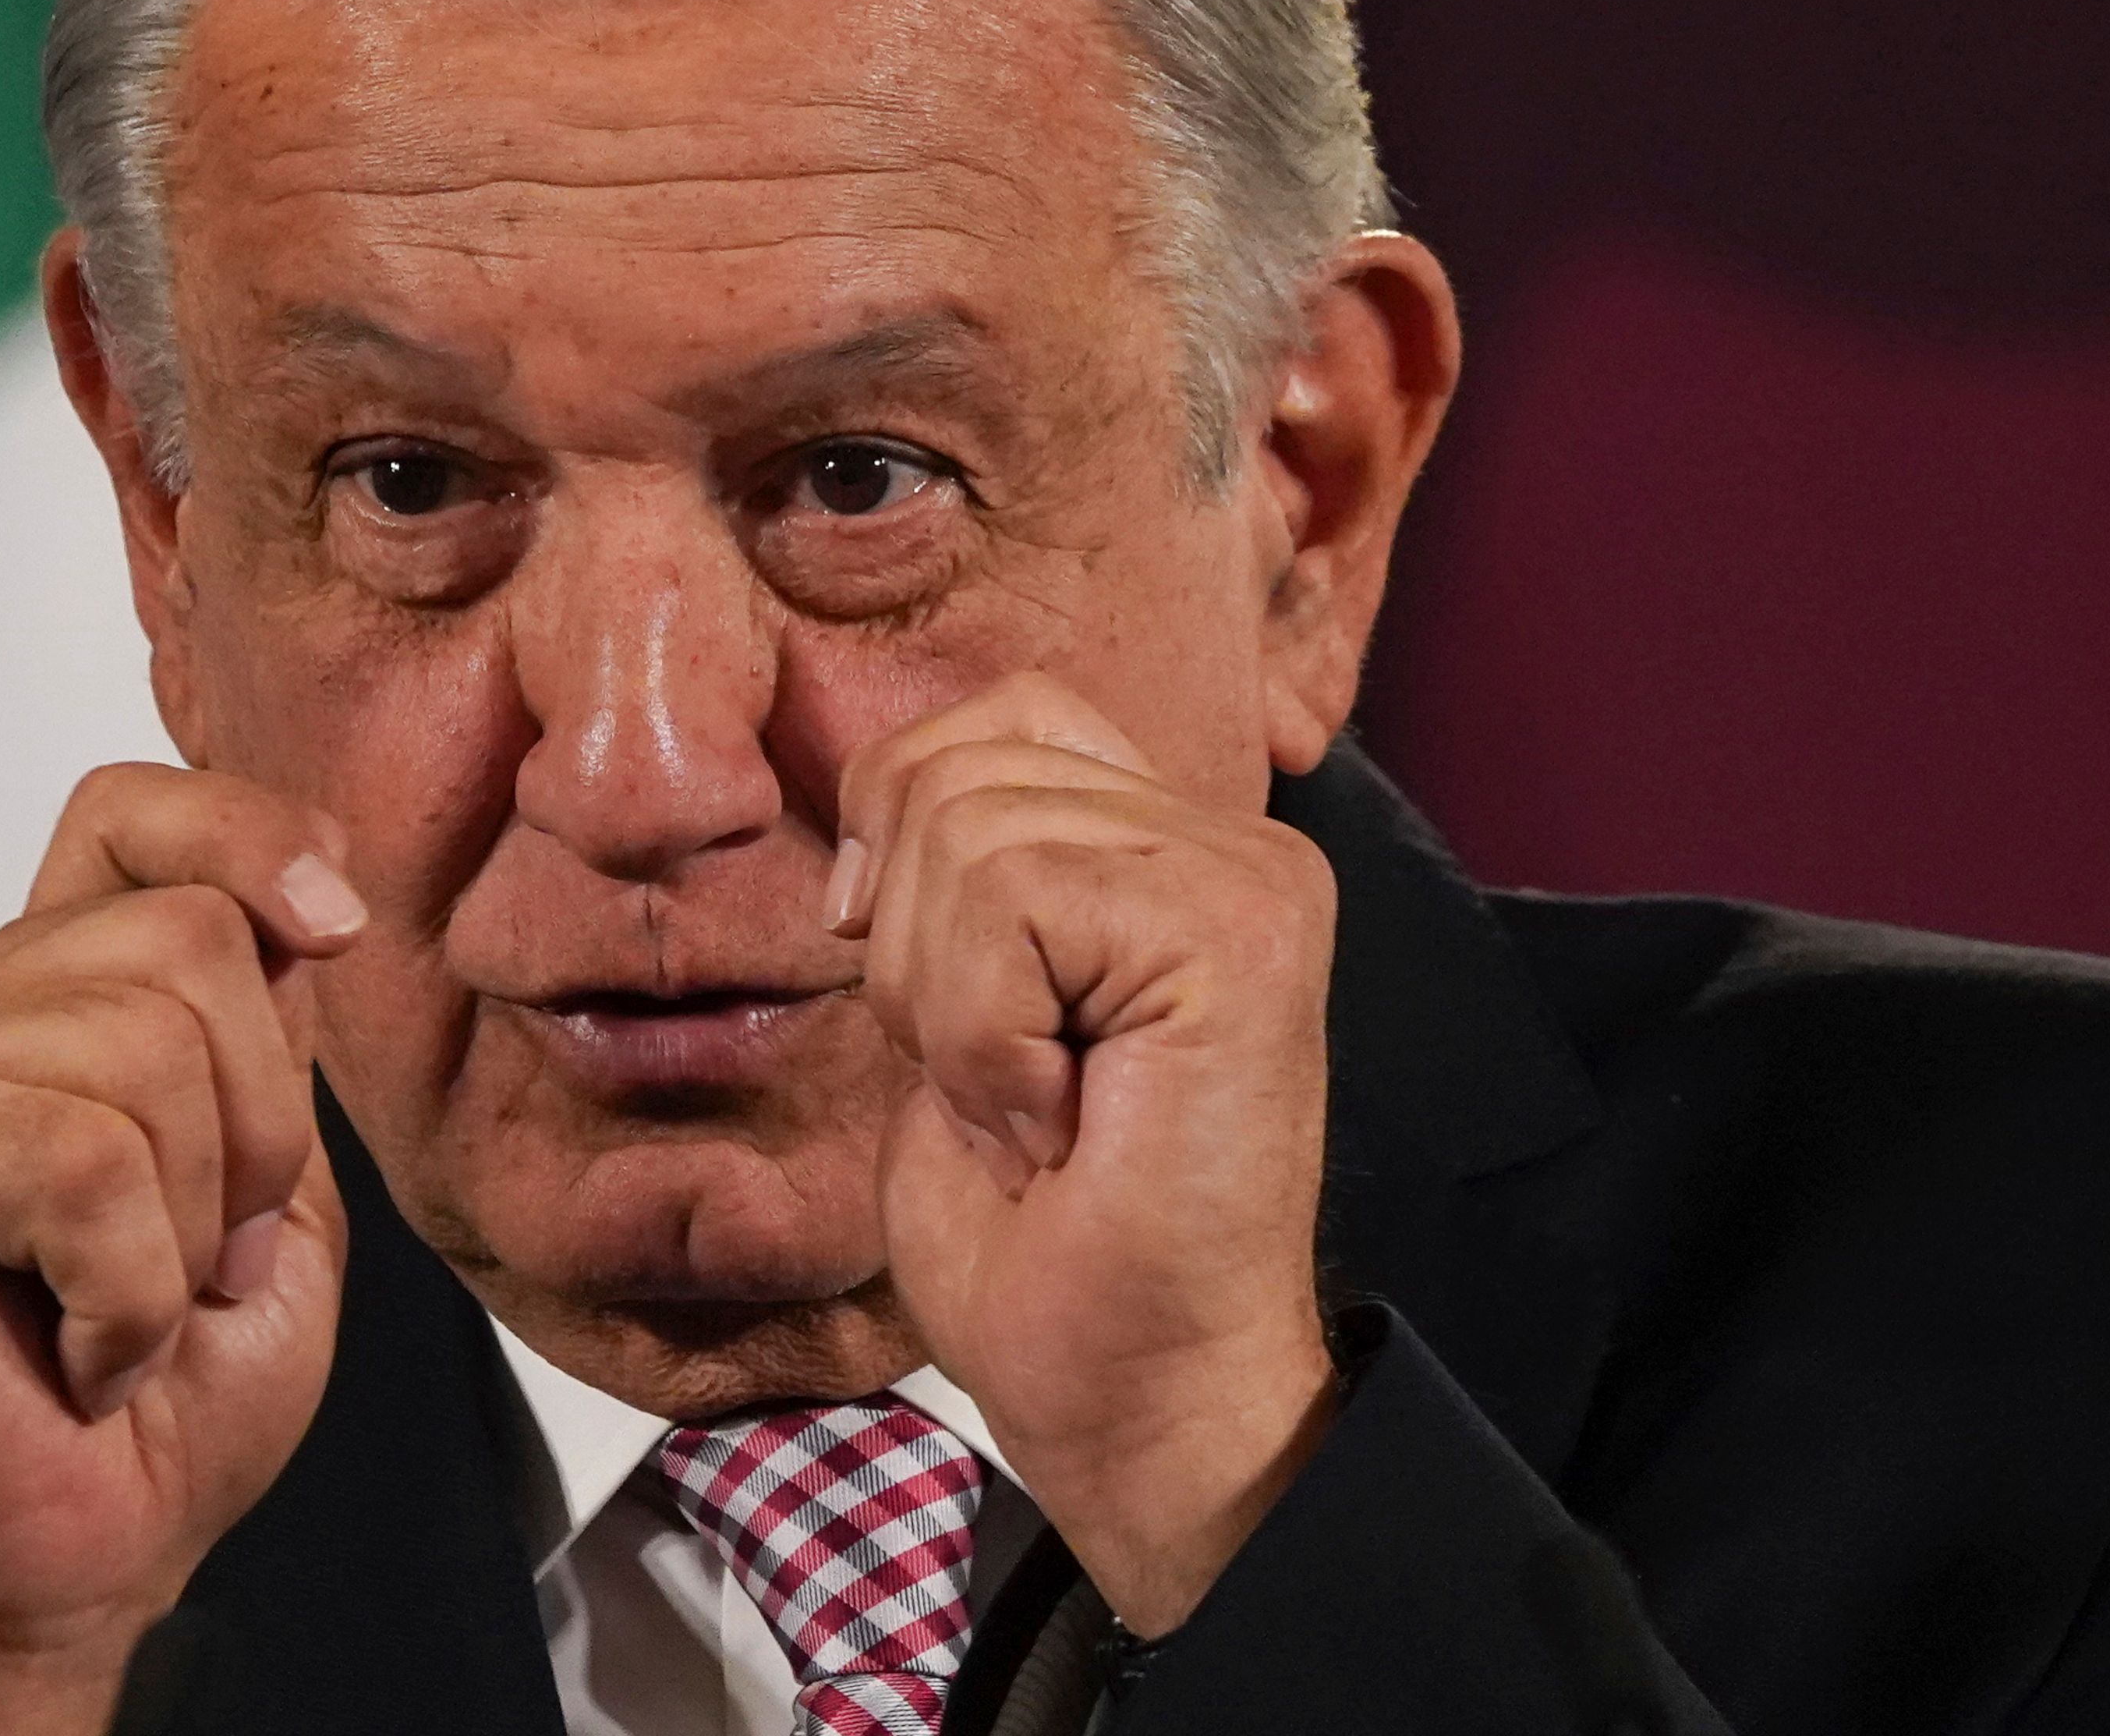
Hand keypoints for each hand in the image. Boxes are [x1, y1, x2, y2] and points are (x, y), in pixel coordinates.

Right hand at [0, 765, 367, 1734]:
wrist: (72, 1556)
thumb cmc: (172, 1388)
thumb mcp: (281, 1183)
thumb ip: (274, 1035)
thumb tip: (305, 905)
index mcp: (65, 987)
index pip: (136, 812)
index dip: (250, 835)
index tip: (333, 930)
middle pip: (189, 935)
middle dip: (262, 1122)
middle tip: (215, 1257)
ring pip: (147, 1043)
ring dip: (197, 1222)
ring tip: (138, 1310)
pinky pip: (83, 1161)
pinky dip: (130, 1291)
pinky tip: (88, 1350)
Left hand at [832, 675, 1339, 1637]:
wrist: (1127, 1389)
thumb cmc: (1040, 1236)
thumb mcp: (953, 1003)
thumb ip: (944, 874)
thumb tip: (864, 802)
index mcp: (1165, 842)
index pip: (987, 720)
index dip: (902, 844)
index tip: (932, 1006)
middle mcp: (1227, 839)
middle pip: (954, 770)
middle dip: (916, 952)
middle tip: (1004, 1086)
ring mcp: (1246, 875)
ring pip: (968, 829)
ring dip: (952, 1009)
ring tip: (1035, 1108)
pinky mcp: (1237, 929)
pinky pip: (1010, 900)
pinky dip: (984, 1037)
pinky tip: (1056, 1122)